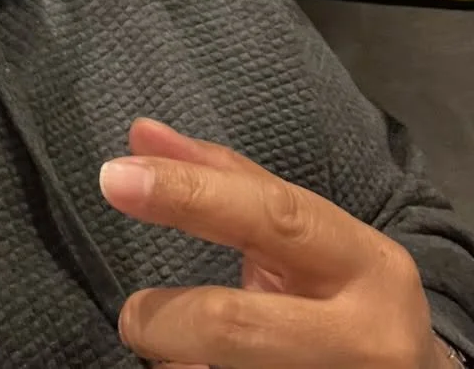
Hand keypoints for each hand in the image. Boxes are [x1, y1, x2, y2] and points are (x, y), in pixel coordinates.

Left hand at [101, 119, 448, 368]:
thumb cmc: (344, 291)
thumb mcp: (306, 235)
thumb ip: (225, 182)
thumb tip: (139, 135)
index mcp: (365, 264)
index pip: (270, 216)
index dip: (188, 194)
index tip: (115, 177)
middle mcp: (365, 336)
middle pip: (234, 324)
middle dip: (164, 319)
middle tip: (133, 316)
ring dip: (176, 360)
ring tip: (166, 350)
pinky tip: (192, 367)